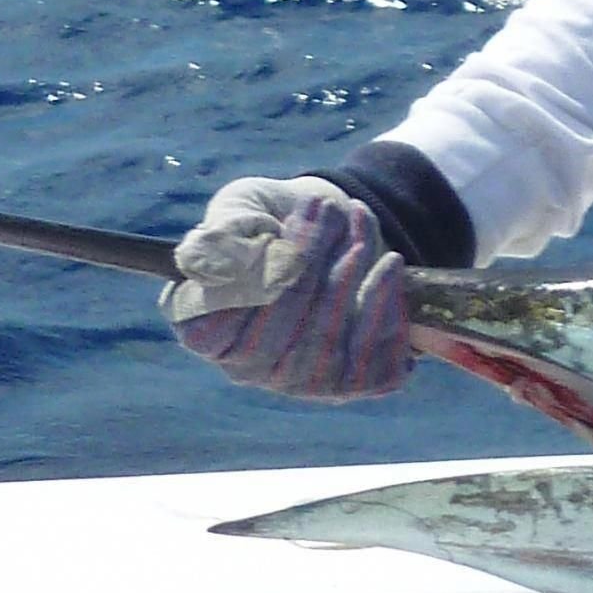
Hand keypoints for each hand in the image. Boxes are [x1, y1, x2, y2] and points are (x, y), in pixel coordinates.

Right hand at [165, 177, 411, 400]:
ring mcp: (298, 382)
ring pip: (323, 340)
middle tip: (328, 209)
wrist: (330, 230)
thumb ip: (222, 235)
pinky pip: (370, 354)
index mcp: (203, 334)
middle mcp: (247, 369)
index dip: (249, 274)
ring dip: (345, 275)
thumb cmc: (272, 220)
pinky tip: (389, 262)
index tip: (275, 227)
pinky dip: (382, 304)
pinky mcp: (350, 383)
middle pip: (275, 328)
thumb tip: (211, 267)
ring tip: (355, 222)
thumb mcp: (239, 210)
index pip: (220, 318)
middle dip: (306, 261)